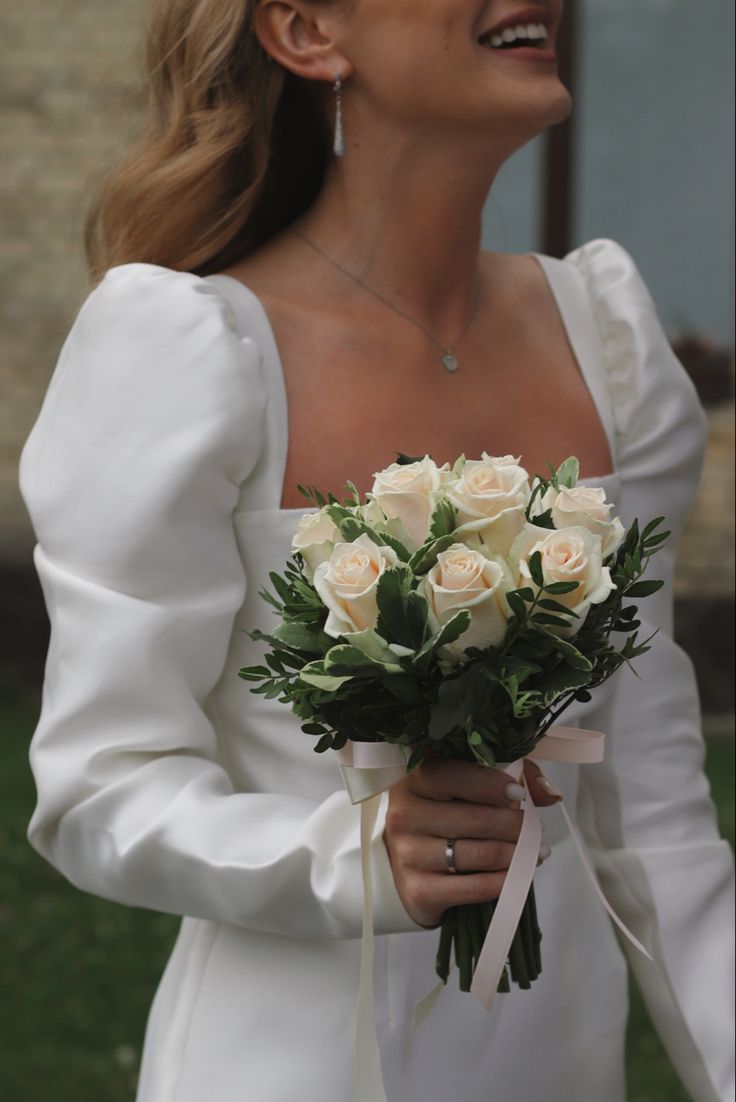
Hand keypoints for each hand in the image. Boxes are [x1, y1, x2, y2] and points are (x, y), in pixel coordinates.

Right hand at [383, 757, 560, 928]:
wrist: (402, 867)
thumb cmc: (440, 818)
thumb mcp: (465, 788)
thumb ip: (509, 777)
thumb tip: (549, 793)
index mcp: (414, 781)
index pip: (453, 775)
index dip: (491, 783)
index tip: (519, 794)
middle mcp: (405, 815)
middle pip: (476, 818)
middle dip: (516, 825)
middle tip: (537, 830)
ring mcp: (409, 854)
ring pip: (481, 853)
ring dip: (517, 853)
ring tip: (534, 852)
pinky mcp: (419, 891)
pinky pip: (476, 887)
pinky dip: (504, 881)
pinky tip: (517, 874)